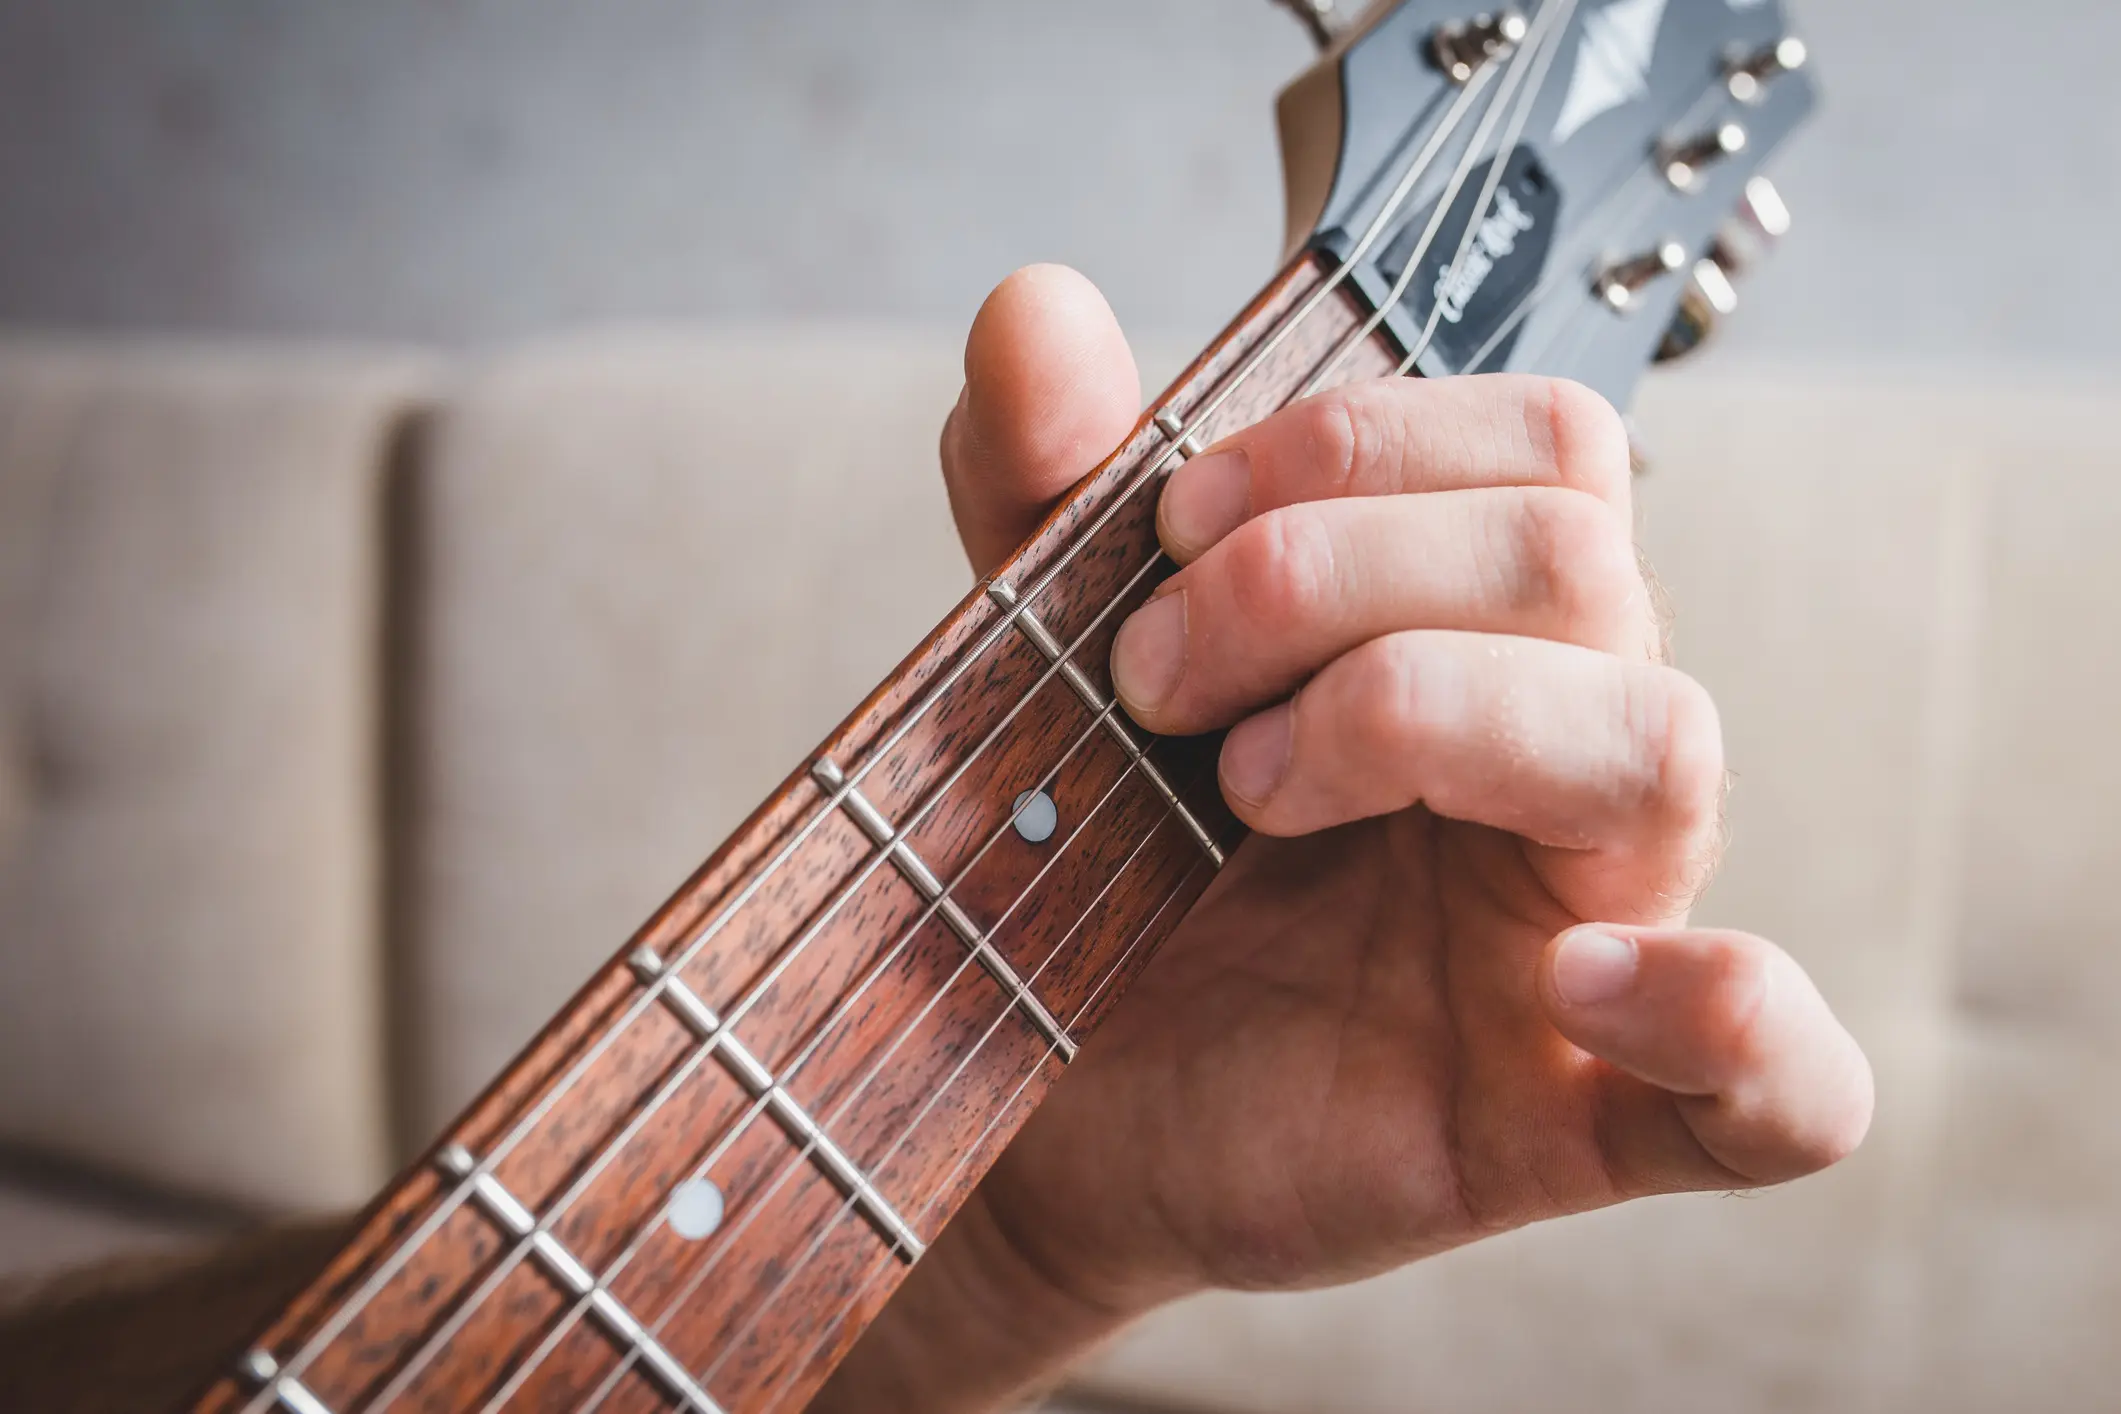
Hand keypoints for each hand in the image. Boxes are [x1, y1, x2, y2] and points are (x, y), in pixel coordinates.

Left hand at [816, 267, 1872, 1411]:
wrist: (1035, 1090)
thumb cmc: (1081, 862)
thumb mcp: (1046, 651)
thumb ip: (1043, 484)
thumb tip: (1035, 305)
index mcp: (1477, 624)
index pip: (1546, 444)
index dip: (1356, 446)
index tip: (1168, 528)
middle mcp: (1560, 753)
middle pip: (1579, 560)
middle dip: (1324, 574)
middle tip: (1155, 684)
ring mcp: (1589, 931)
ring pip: (1659, 741)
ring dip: (1427, 715)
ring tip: (1251, 793)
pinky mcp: (1573, 1115)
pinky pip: (1786, 1094)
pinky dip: (1738, 1024)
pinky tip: (1575, 986)